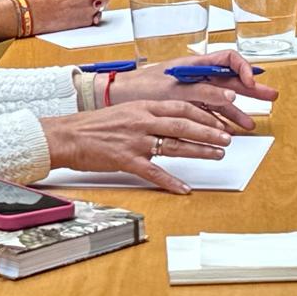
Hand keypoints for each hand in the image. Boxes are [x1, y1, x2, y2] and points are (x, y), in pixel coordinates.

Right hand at [39, 103, 234, 193]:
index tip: (220, 119)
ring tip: (217, 156)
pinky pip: (153, 172)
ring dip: (199, 151)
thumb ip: (149, 113)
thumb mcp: (125, 110)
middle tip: (228, 139)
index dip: (204, 113)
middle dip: (209, 132)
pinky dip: (171, 182)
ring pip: (174, 145)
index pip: (181, 107)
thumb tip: (172, 118)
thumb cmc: (94, 125)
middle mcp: (142, 121)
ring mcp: (135, 141)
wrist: (68, 136)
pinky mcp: (126, 160)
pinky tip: (184, 189)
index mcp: (143, 106)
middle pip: (184, 124)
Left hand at [108, 50, 278, 119]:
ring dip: (236, 112)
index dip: (243, 69)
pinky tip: (227, 129)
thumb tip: (230, 96)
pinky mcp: (184, 106)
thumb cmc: (141, 86)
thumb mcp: (176, 88)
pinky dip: (219, 120)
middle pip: (230, 80)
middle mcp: (197, 75)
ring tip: (248, 124)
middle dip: (251, 89)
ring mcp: (192, 91)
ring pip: (221, 100)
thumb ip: (204, 92)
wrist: (118, 96)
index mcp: (196, 63)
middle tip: (270, 96)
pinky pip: (208, 112)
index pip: (228, 59)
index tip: (250, 83)